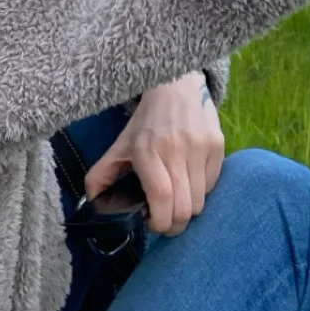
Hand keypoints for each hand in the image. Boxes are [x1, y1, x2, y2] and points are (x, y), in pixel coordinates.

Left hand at [81, 73, 224, 236]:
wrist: (176, 85)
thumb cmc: (147, 120)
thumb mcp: (121, 143)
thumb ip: (102, 173)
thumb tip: (91, 203)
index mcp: (147, 149)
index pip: (161, 197)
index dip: (159, 222)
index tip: (152, 224)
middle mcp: (176, 148)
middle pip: (184, 208)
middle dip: (174, 225)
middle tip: (165, 220)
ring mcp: (200, 147)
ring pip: (200, 202)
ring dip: (188, 209)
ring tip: (177, 199)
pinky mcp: (217, 145)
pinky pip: (212, 186)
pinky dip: (201, 192)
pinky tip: (189, 181)